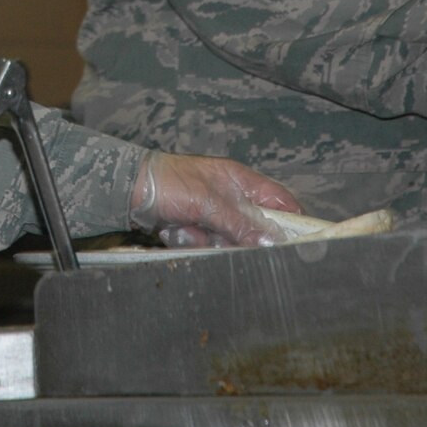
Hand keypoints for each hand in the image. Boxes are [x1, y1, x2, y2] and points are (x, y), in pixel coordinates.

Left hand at [130, 152, 300, 247]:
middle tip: (217, 235)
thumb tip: (270, 243)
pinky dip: (192, 241)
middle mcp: (231, 197)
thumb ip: (240, 223)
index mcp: (241, 180)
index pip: (280, 200)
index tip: (298, 243)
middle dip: (235, 238)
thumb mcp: (208, 203)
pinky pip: (208, 245)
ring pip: (229, 242)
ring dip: (208, 240)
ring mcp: (214, 213)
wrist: (129, 190)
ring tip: (187, 227)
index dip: (292, 221)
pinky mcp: (198, 227)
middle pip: (254, 229)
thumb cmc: (169, 183)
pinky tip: (177, 230)